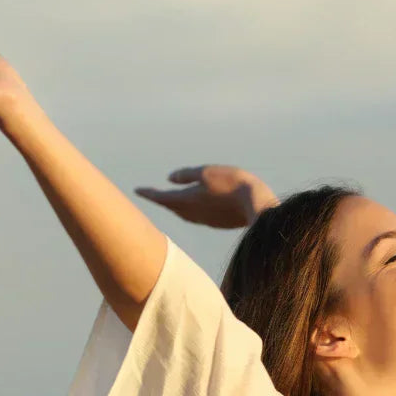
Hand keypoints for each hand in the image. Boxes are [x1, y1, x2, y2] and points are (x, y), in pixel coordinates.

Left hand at [135, 165, 278, 228]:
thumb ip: (186, 175)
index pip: (162, 197)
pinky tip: (196, 205)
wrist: (258, 205)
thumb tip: (170, 178)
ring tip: (171, 199)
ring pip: (184, 213)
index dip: (149, 193)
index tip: (137, 190)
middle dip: (162, 200)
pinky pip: (198, 215)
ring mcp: (206, 220)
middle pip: (172, 207)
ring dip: (176, 206)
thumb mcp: (207, 172)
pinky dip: (192, 209)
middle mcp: (193, 213)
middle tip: (152, 194)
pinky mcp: (218, 223)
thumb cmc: (232, 184)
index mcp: (187, 199)